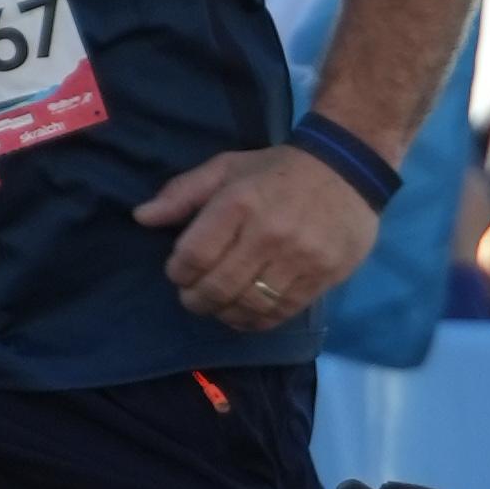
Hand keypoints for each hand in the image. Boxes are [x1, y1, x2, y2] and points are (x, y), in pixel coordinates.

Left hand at [134, 142, 377, 330]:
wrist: (348, 168)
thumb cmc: (278, 169)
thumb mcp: (227, 168)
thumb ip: (183, 193)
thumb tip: (142, 217)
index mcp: (239, 202)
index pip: (194, 256)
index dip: (178, 272)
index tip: (178, 272)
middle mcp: (268, 233)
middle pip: (218, 287)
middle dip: (196, 300)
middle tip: (193, 297)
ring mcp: (299, 258)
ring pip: (249, 306)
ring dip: (224, 313)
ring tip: (219, 306)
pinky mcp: (322, 276)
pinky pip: (280, 312)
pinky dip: (255, 321)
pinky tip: (245, 313)